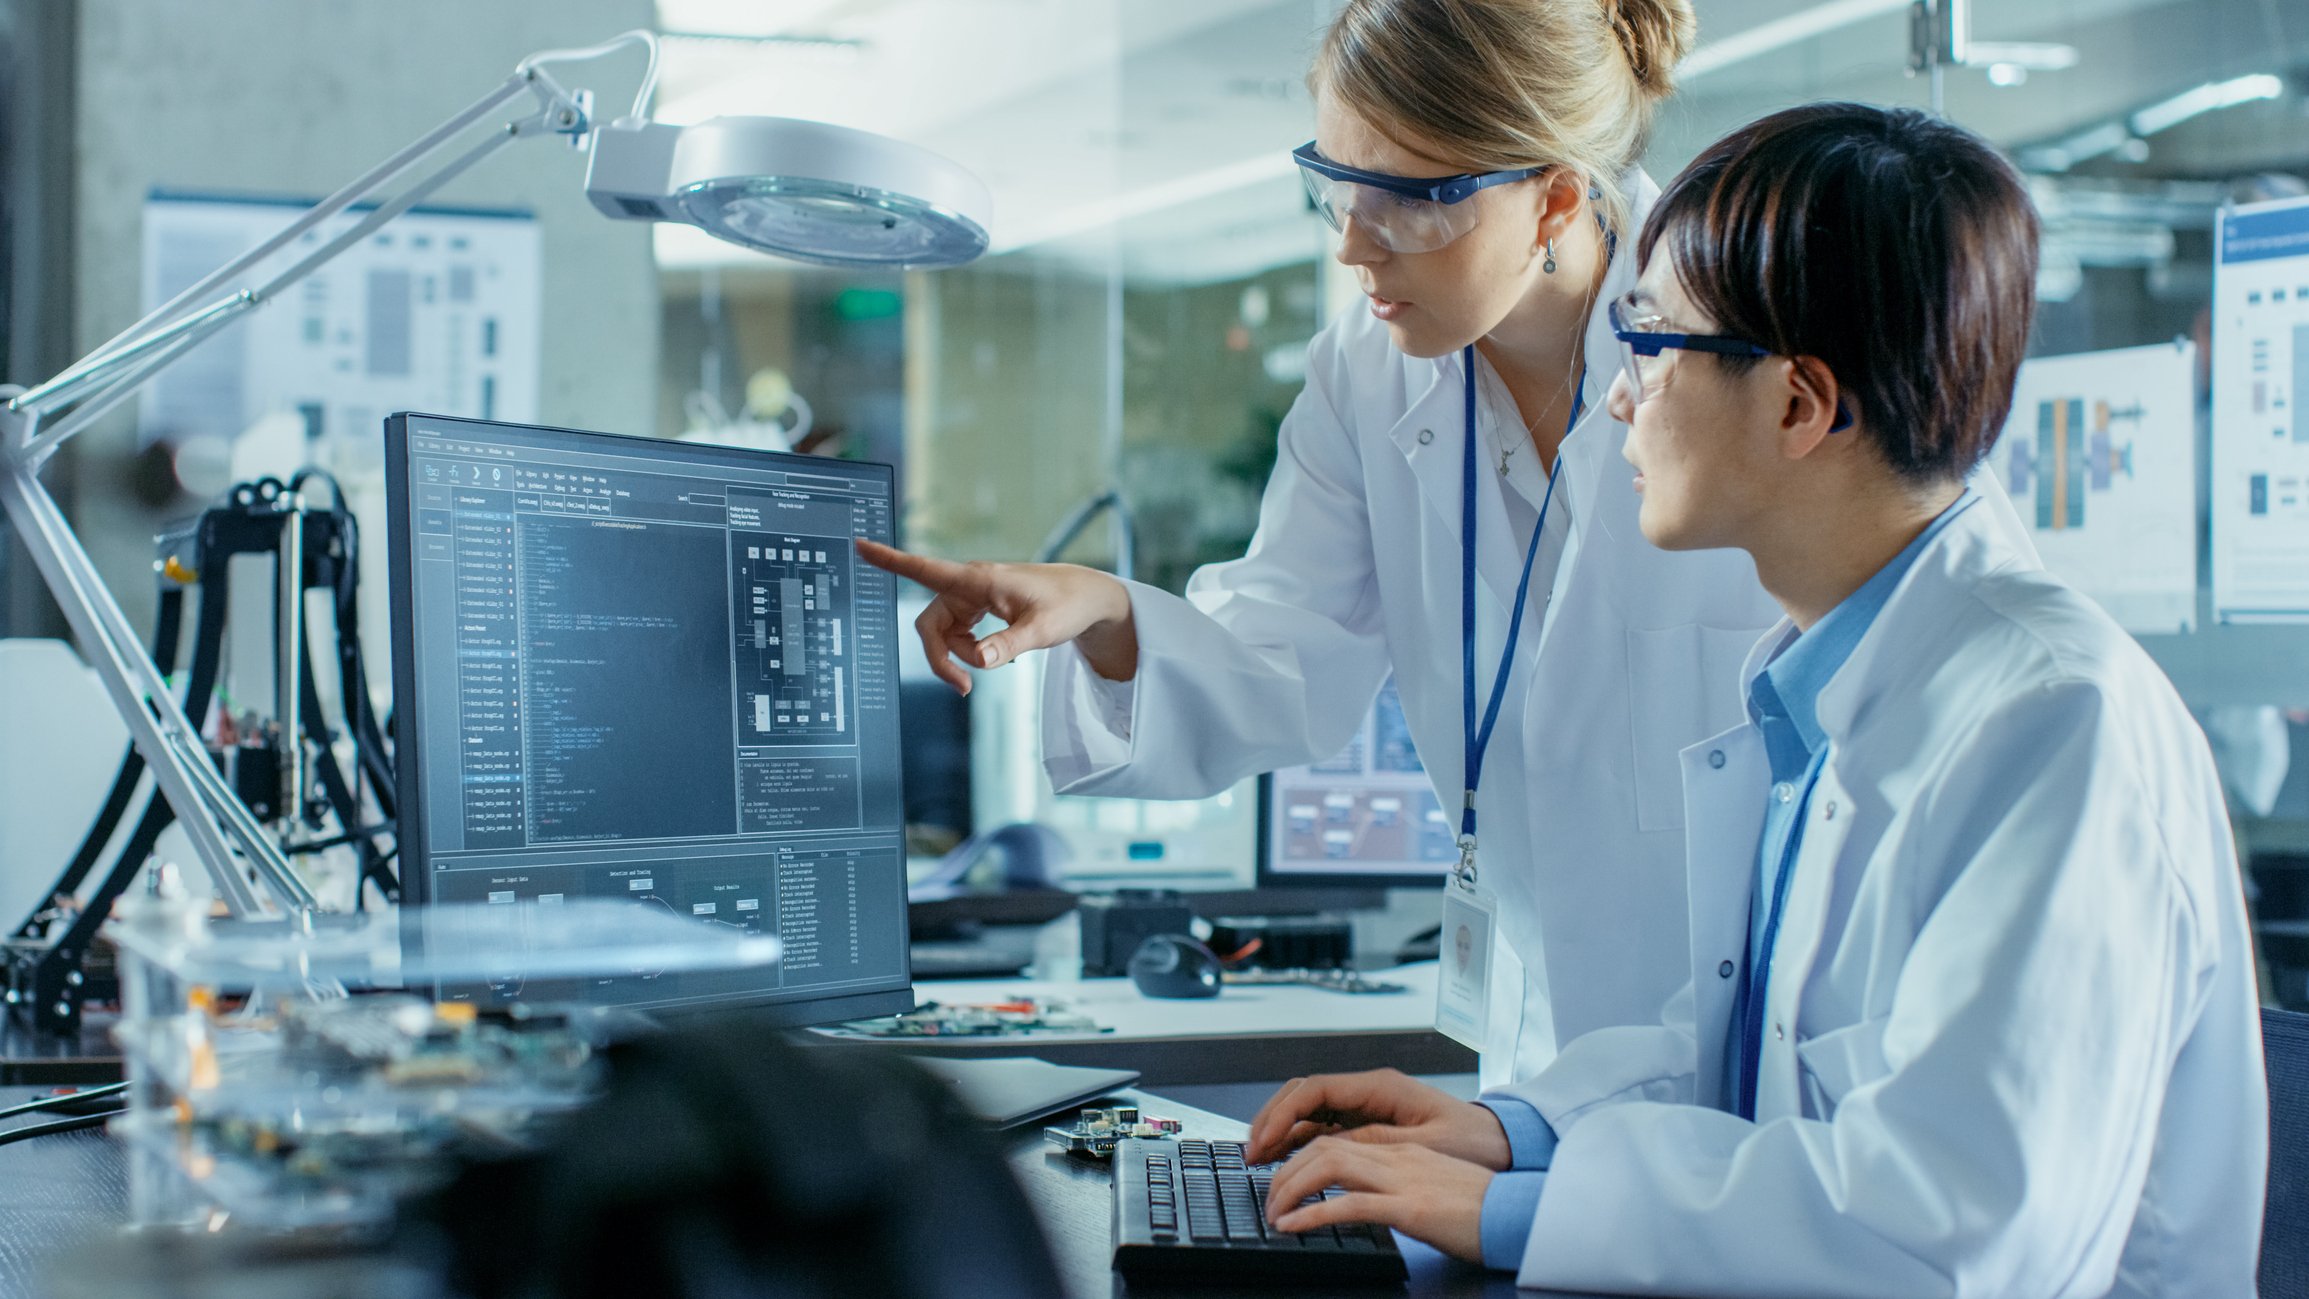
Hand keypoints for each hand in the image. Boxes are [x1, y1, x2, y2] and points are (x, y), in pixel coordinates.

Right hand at [853, 539, 1136, 692]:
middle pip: (930, 623)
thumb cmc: (1068, 604)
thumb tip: (979, 662)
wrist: (1089, 598)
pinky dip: (969, 651)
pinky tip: (994, 656)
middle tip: (965, 688)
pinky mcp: (981, 608)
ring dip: (959, 656)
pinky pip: (959, 634)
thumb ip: (1008, 645)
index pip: (925, 569)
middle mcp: (970, 585)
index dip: (890, 560)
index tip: (861, 545)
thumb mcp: (1042, 630)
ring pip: (944, 632)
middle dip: (942, 656)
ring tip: (993, 667)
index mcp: (979, 580)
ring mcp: (974, 597)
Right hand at [1245, 1069, 1511, 1169]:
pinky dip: (1300, 1140)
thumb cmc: (1470, 1142)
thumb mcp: (1421, 1147)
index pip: (1315, 1089)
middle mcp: (1369, 1090)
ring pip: (1309, 1110)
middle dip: (1273, 1120)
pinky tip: (1287, 1158)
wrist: (1500, 1144)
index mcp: (1380, 1087)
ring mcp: (1366, 1105)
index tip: (1264, 1141)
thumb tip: (1327, 1145)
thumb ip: (1373, 1142)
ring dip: (1282, 1131)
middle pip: (1304, 1095)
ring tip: (1260, 1158)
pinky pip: (1324, 1126)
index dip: (1283, 1114)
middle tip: (1252, 1152)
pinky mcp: (1368, 1122)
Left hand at [1263, 1135, 1492, 1263]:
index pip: (1338, 1140)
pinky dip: (1312, 1214)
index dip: (1302, 1156)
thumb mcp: (1434, 1189)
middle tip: (1268, 1197)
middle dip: (1286, 1170)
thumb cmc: (1483, 1210)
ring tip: (1274, 1212)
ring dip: (1291, 1188)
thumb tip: (1368, 1201)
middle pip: (1324, 1146)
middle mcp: (1397, 1158)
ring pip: (1328, 1165)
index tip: (1283, 1179)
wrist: (1520, 1216)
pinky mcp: (1409, 1207)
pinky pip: (1349, 1204)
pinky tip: (1294, 1227)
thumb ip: (1401, 1187)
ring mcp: (1402, 1180)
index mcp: (1402, 1152)